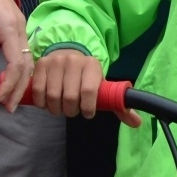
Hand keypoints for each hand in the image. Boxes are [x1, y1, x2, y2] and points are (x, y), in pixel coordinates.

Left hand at [0, 0, 31, 110]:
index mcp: (9, 25)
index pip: (17, 61)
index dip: (10, 82)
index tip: (0, 98)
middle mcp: (20, 27)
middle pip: (26, 64)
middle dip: (19, 87)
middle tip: (8, 107)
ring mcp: (20, 27)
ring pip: (27, 59)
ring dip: (20, 80)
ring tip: (10, 100)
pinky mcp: (17, 28)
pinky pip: (23, 52)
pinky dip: (20, 69)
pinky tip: (12, 80)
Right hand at [22, 49, 140, 127]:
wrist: (68, 54)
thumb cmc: (87, 78)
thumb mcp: (103, 88)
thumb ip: (118, 105)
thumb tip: (137, 122)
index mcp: (92, 65)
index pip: (89, 91)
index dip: (87, 108)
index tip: (87, 113)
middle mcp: (74, 60)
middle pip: (70, 97)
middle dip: (71, 111)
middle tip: (72, 110)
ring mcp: (55, 61)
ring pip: (53, 96)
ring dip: (56, 109)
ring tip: (61, 107)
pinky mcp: (41, 64)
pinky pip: (38, 91)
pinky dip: (42, 103)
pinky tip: (48, 103)